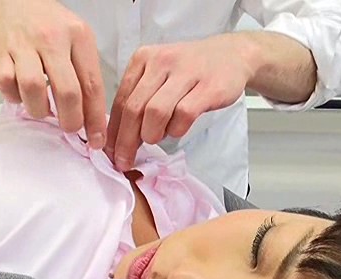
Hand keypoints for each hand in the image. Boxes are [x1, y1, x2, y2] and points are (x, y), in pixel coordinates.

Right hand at [0, 0, 106, 148]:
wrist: (14, 5)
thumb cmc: (51, 29)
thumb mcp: (78, 42)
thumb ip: (86, 76)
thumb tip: (94, 121)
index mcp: (78, 35)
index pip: (92, 84)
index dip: (95, 118)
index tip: (97, 139)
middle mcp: (51, 37)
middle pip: (67, 91)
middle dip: (71, 120)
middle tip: (70, 127)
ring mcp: (22, 44)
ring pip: (33, 89)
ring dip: (40, 109)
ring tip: (44, 108)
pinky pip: (7, 85)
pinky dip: (15, 98)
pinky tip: (22, 94)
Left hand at [106, 34, 252, 170]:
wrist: (231, 56)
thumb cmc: (190, 71)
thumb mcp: (158, 77)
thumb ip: (139, 100)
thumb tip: (118, 138)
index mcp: (143, 59)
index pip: (120, 100)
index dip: (112, 131)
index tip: (109, 152)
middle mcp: (161, 61)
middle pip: (134, 109)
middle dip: (126, 141)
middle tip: (125, 160)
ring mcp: (186, 72)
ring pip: (155, 112)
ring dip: (152, 134)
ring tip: (156, 137)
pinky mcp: (208, 86)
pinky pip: (183, 115)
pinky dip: (176, 130)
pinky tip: (177, 129)